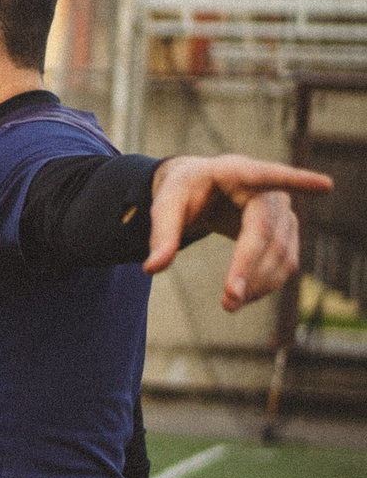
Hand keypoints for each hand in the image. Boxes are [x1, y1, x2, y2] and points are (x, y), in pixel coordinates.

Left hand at [146, 154, 332, 310]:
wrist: (201, 187)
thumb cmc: (184, 191)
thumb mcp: (165, 204)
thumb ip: (160, 233)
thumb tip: (152, 269)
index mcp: (237, 172)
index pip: (268, 176)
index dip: (297, 181)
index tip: (325, 185)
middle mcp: (268, 190)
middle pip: (267, 232)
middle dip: (251, 267)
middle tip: (229, 300)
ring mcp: (281, 211)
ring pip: (282, 251)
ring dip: (260, 282)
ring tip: (230, 305)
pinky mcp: (285, 231)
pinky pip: (285, 260)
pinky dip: (267, 282)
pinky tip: (245, 296)